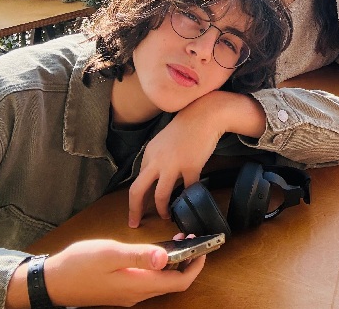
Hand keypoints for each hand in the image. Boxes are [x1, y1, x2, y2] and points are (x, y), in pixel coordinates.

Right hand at [7, 239, 204, 307]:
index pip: (179, 282)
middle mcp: (136, 294)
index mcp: (138, 285)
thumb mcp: (110, 253)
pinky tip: (154, 251)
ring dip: (173, 263)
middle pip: (172, 283)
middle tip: (192, 240)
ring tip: (177, 240)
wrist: (51, 282)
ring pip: (160, 281)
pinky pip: (148, 281)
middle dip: (188, 262)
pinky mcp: (120, 290)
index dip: (196, 266)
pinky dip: (158, 266)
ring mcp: (128, 294)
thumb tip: (165, 256)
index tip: (204, 247)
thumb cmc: (78, 265)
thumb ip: (139, 255)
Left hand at [128, 96, 225, 227]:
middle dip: (134, 210)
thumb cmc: (186, 127)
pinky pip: (188, 189)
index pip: (137, 181)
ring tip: (166, 217)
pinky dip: (189, 197)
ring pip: (161, 195)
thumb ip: (157, 159)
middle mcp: (156, 161)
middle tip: (134, 223)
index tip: (136, 210)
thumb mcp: (163, 142)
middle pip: (138, 190)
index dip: (135, 199)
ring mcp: (173, 165)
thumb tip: (155, 177)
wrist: (204, 115)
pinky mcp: (191, 167)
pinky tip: (190, 201)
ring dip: (162, 209)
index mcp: (149, 155)